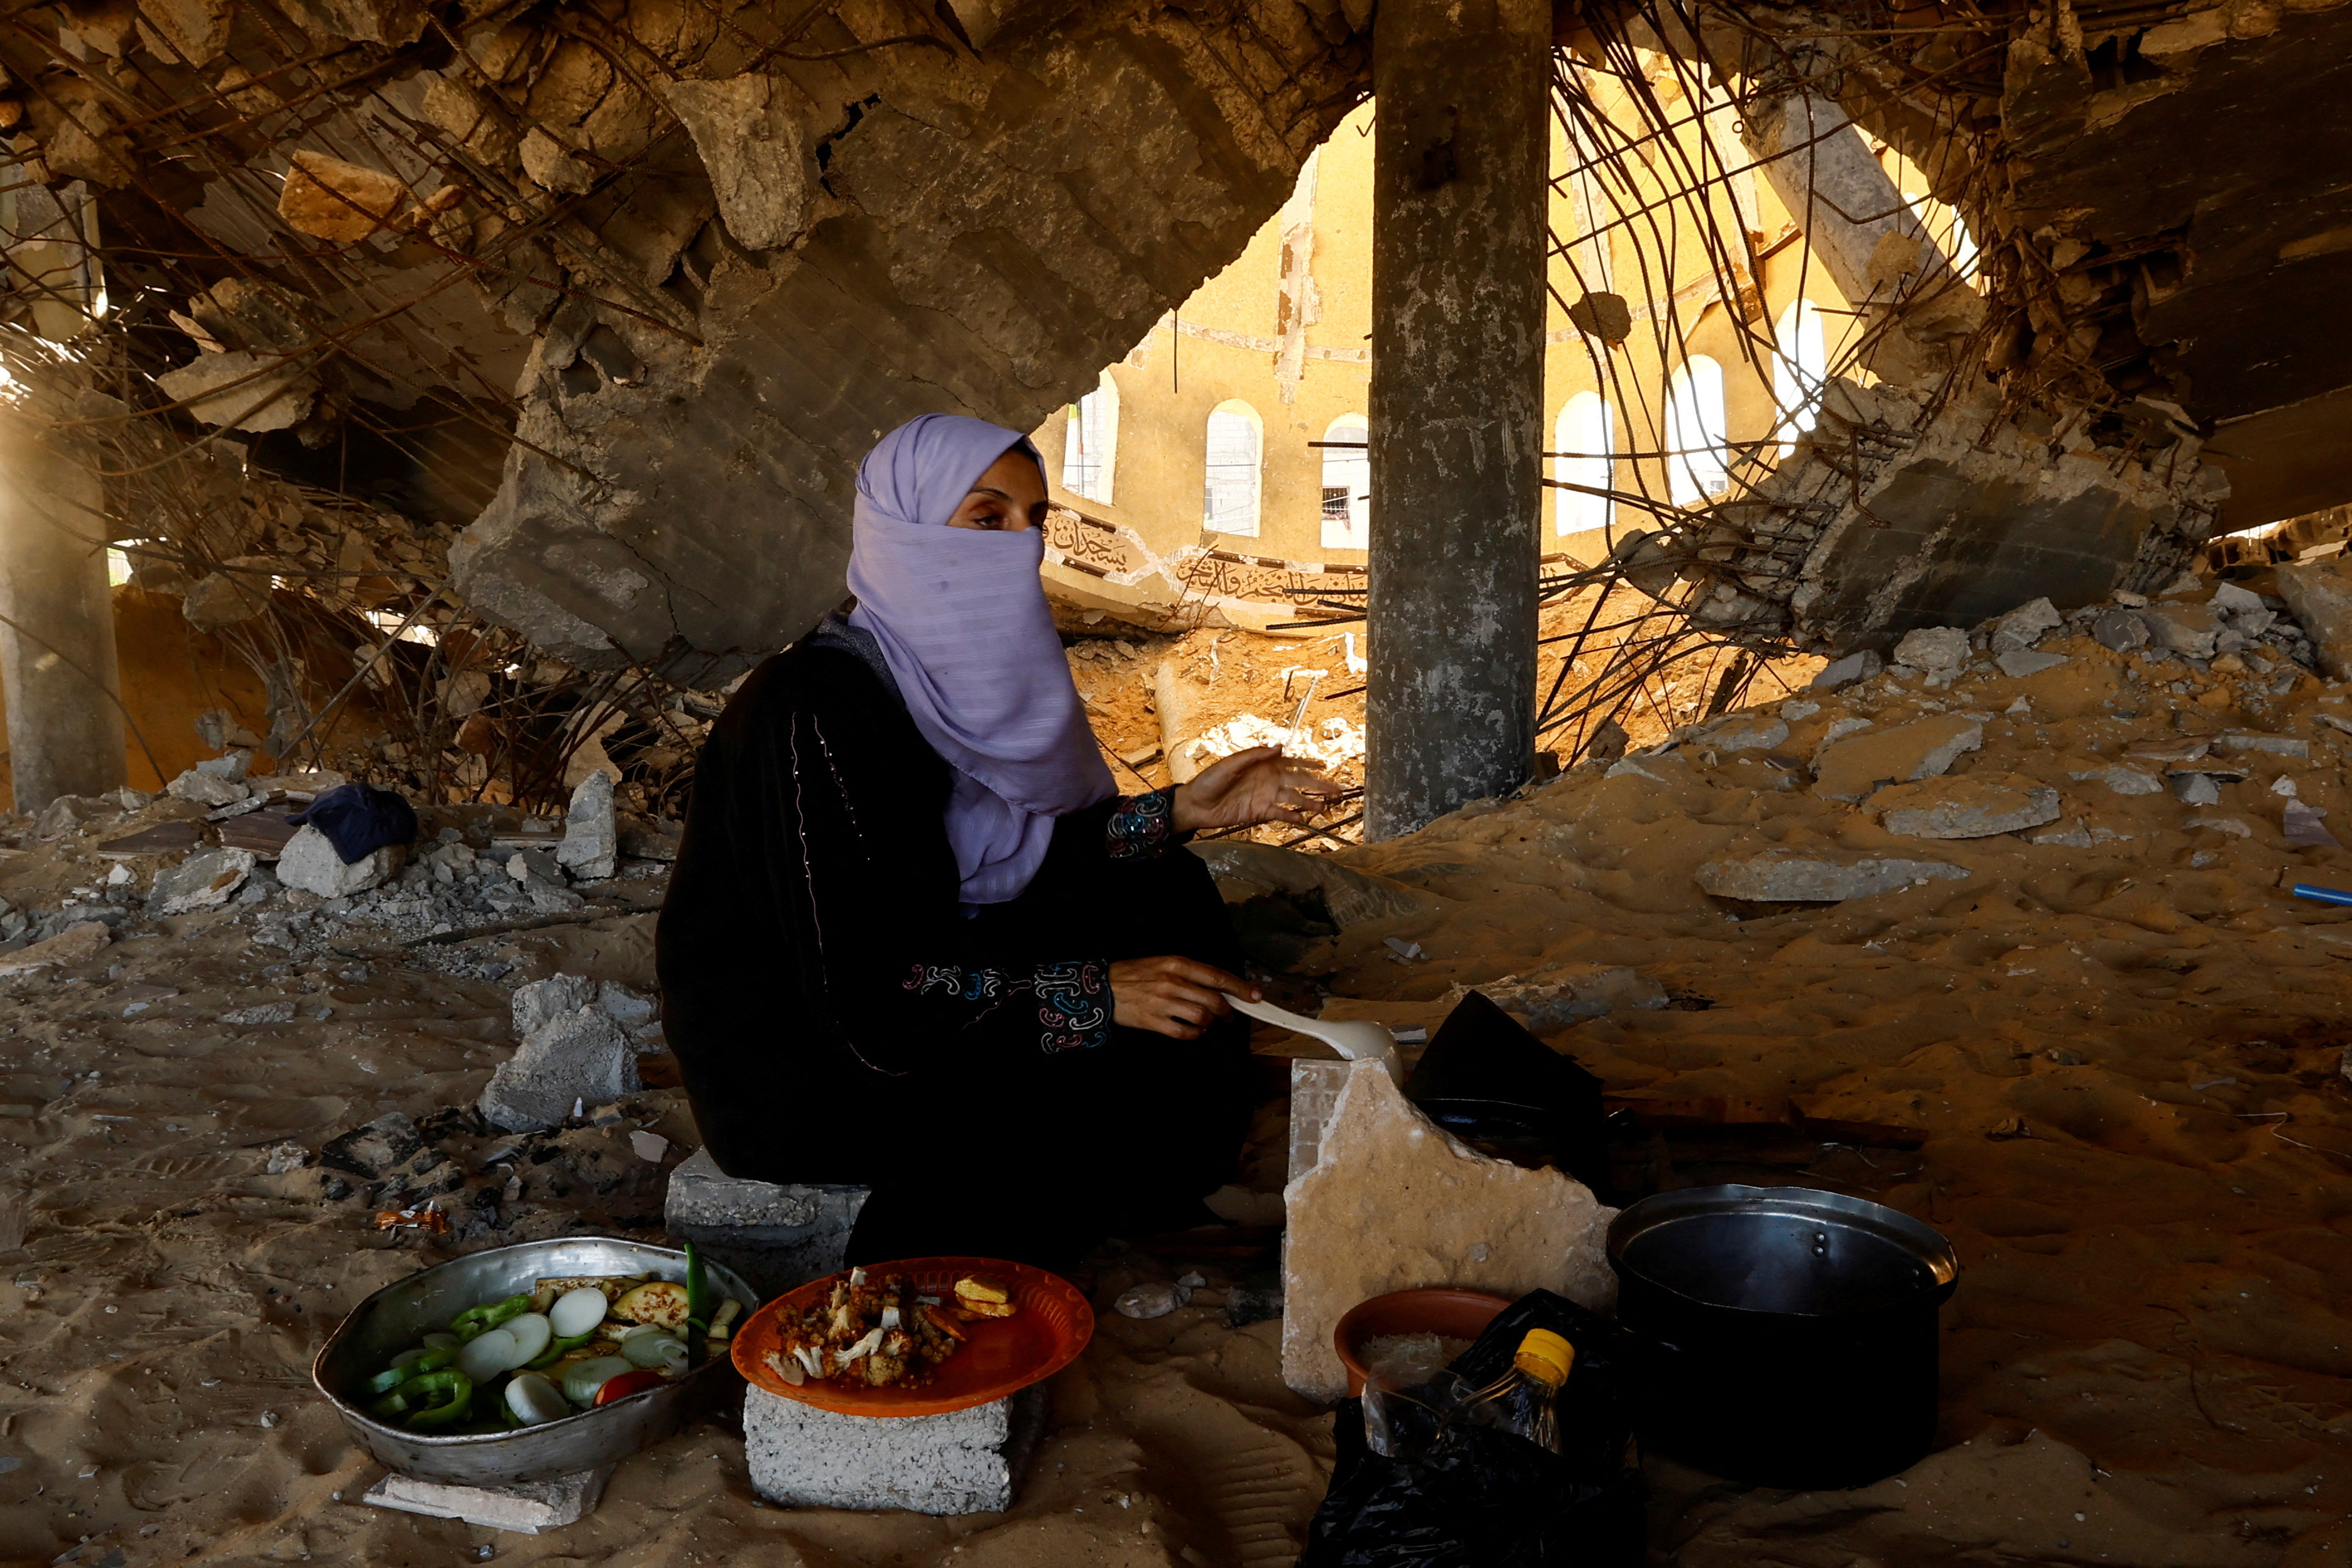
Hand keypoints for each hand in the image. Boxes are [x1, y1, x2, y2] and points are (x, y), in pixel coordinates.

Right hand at [1109, 956, 1256, 1039]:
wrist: (1102, 989)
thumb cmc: (1134, 975)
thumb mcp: (1162, 962)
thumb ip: (1189, 973)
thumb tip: (1218, 986)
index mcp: (1176, 964)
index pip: (1217, 976)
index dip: (1239, 988)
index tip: (1254, 996)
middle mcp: (1172, 982)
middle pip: (1214, 1000)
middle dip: (1227, 1011)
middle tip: (1228, 1015)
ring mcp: (1163, 1003)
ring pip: (1202, 1018)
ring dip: (1209, 1023)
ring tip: (1206, 1022)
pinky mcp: (1154, 1021)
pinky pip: (1184, 1033)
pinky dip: (1194, 1034)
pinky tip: (1192, 1031)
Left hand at [1172, 745, 1341, 832]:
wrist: (1196, 805)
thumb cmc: (1209, 780)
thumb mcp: (1231, 764)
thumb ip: (1255, 756)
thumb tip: (1279, 747)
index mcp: (1262, 765)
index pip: (1290, 762)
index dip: (1307, 763)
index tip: (1324, 765)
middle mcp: (1267, 780)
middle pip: (1297, 781)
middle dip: (1316, 784)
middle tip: (1335, 789)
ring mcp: (1265, 797)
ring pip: (1292, 799)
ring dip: (1307, 802)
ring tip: (1323, 807)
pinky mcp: (1259, 812)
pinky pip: (1279, 814)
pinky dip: (1291, 816)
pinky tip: (1302, 819)